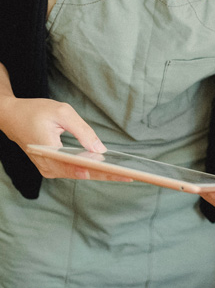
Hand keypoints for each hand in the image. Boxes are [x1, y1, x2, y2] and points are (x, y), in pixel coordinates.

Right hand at [0, 96, 129, 181]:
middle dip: (107, 175)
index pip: (81, 167)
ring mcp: (48, 169)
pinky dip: (90, 169)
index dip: (103, 172)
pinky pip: (73, 170)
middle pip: (82, 174)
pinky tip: (107, 168)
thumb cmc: (35, 111)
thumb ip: (83, 131)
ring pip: (79, 174)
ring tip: (124, 174)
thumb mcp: (62, 113)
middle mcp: (48, 167)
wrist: (11, 117)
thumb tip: (101, 151)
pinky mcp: (51, 167)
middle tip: (131, 176)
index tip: (121, 174)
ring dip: (100, 173)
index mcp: (49, 153)